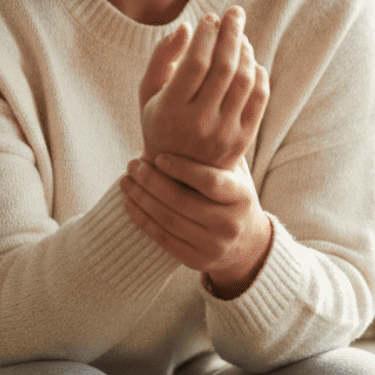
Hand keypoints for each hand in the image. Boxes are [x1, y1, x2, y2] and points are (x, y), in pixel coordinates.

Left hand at [120, 152, 272, 289]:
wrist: (248, 244)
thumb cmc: (233, 196)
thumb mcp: (235, 173)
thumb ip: (217, 150)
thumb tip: (191, 114)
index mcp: (241, 197)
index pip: (209, 181)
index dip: (182, 168)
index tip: (159, 156)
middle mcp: (229, 223)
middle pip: (182, 201)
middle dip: (151, 181)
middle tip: (132, 164)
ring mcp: (213, 245)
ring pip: (168, 220)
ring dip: (141, 199)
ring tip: (126, 181)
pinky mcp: (197, 260)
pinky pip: (163, 239)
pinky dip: (142, 220)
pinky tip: (130, 203)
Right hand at [139, 7, 268, 171]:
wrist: (179, 177)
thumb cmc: (160, 123)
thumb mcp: (148, 92)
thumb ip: (162, 57)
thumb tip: (187, 28)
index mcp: (170, 110)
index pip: (195, 63)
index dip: (206, 35)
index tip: (209, 18)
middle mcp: (199, 124)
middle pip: (224, 67)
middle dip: (231, 33)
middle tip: (235, 12)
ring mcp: (224, 134)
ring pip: (244, 81)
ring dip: (246, 51)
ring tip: (240, 36)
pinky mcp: (243, 140)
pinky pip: (259, 99)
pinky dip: (258, 74)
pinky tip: (250, 61)